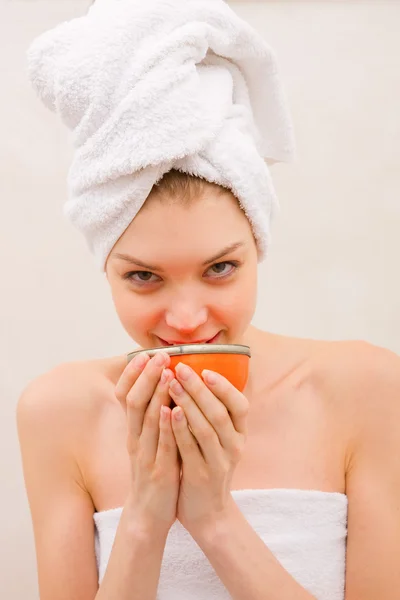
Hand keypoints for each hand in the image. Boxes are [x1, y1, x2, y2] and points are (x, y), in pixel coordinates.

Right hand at [115, 351, 180, 533]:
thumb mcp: (150, 441)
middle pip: (134, 402)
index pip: (126, 396)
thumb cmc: (154, 471)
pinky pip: (161, 446)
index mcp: (134, 431)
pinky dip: (165, 427)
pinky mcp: (159, 471)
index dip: (133, 374)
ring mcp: (145, 455)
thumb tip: (163, 386)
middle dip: (146, 376)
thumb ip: (153, 417)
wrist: (149, 514)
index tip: (142, 353)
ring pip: (146, 420)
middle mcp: (136, 439)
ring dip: (156, 395)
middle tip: (158, 355)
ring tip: (166, 374)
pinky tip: (170, 411)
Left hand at [168, 363, 248, 535]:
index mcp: (239, 435)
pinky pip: (190, 448)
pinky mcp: (201, 476)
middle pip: (220, 412)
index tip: (206, 369)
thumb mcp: (219, 440)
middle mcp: (234, 447)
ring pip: (206, 428)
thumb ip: (212, 414)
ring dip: (188, 404)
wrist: (207, 513)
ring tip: (171, 384)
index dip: (224, 386)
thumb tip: (197, 378)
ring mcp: (219, 462)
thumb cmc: (208, 466)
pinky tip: (168, 411)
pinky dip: (180, 428)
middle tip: (180, 369)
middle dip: (199, 388)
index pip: (240, 405)